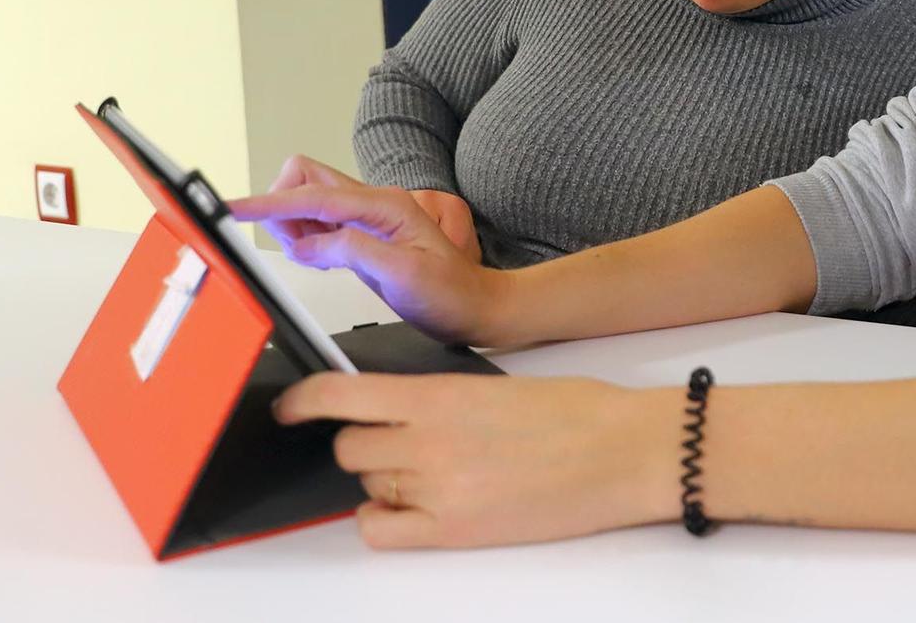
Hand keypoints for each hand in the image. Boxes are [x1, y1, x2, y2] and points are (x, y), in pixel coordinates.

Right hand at [231, 155, 505, 343]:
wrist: (475, 307)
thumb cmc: (451, 291)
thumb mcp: (401, 274)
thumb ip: (351, 252)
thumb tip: (305, 245)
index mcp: (383, 206)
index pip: (313, 196)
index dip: (270, 203)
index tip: (236, 209)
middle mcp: (373, 204)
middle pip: (305, 179)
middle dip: (282, 207)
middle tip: (291, 244)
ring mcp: (365, 219)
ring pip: (307, 202)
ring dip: (293, 226)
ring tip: (314, 256)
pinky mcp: (360, 237)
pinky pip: (318, 226)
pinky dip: (306, 240)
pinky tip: (321, 258)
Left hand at [274, 371, 679, 547]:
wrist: (626, 451)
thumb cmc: (578, 412)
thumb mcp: (496, 384)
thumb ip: (440, 395)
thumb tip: (400, 406)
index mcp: (441, 394)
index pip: (343, 395)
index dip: (304, 401)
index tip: (289, 407)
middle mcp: (429, 441)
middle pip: (350, 448)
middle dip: (363, 443)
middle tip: (393, 441)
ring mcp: (439, 489)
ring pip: (367, 486)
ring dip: (383, 478)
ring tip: (427, 471)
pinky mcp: (456, 530)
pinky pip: (382, 531)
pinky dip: (383, 520)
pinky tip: (408, 508)